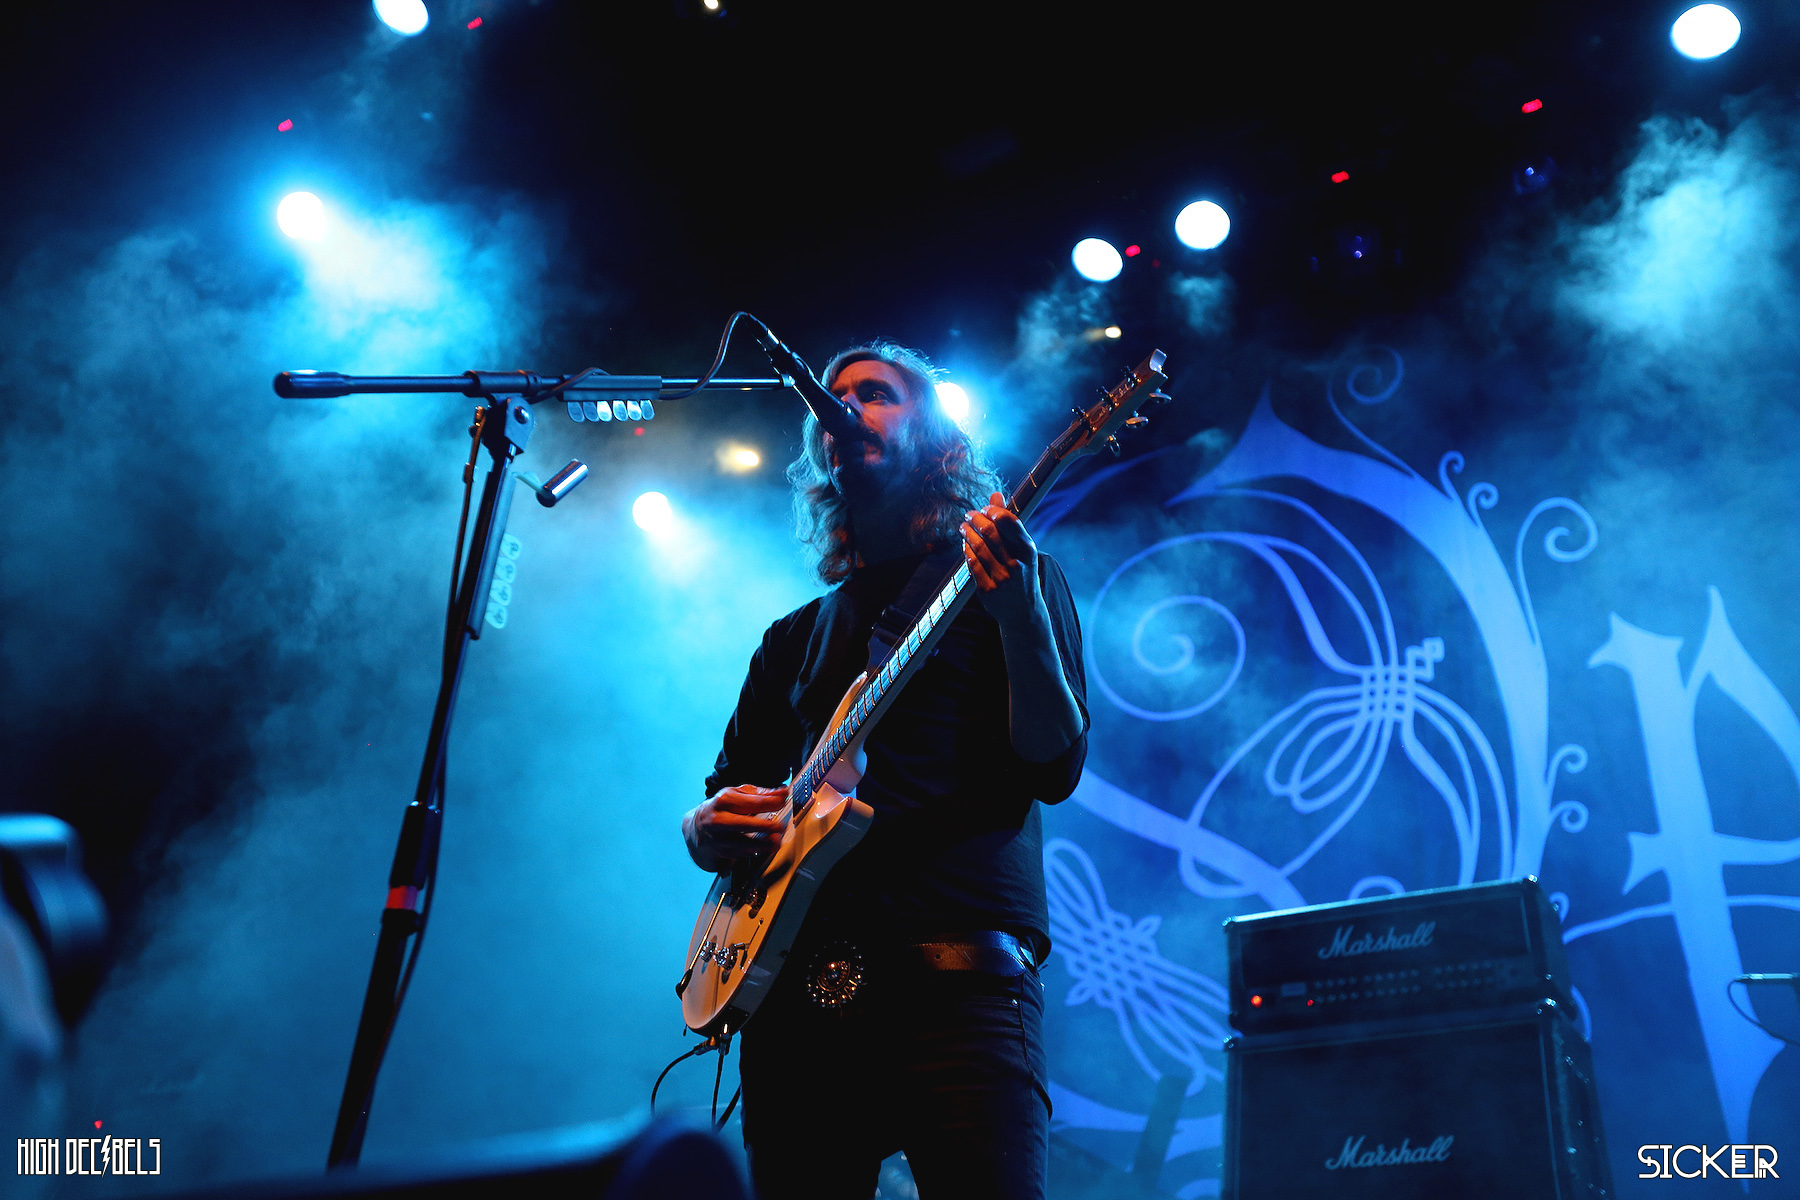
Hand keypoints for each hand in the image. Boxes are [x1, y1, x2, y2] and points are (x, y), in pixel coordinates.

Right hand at [683, 784, 789, 870]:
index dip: (769, 802)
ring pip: (741, 843)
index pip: (749, 802)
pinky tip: (766, 848)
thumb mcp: (736, 795)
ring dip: (761, 844)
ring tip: (776, 842)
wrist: (695, 829)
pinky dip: (755, 850)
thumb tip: (782, 793)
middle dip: (762, 826)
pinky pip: (740, 853)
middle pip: (741, 823)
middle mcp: (717, 819)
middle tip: (779, 826)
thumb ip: (760, 794)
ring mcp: (717, 838)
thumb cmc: (721, 808)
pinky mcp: (720, 852)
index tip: (784, 801)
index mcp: (723, 800)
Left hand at [961, 492, 1042, 629]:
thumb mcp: (1021, 549)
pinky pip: (972, 564)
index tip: (985, 508)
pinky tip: (965, 544)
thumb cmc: (1022, 572)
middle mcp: (1016, 564)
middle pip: (990, 533)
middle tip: (969, 515)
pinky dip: (966, 550)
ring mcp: (1001, 579)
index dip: (994, 511)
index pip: (1010, 523)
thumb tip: (996, 495)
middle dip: (976, 519)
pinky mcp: (987, 590)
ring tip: (963, 527)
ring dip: (967, 533)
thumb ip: (1008, 522)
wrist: (1024, 611)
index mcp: (1028, 551)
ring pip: (978, 547)